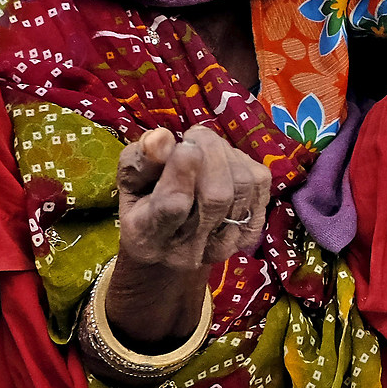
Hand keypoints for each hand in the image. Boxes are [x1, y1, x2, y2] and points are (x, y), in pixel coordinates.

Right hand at [116, 125, 273, 271]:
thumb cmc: (143, 209)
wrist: (170, 247)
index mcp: (146, 238)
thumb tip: (163, 137)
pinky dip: (242, 162)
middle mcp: (188, 249)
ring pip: (241, 186)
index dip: (182, 175)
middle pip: (216, 195)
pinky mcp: (250, 232)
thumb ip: (139, 161)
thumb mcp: (127, 184)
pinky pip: (259, 182)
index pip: (171, 209)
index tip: (186, 148)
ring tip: (203, 147)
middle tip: (192, 138)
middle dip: (209, 153)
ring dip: (225, 153)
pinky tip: (222, 163)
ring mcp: (225, 244)